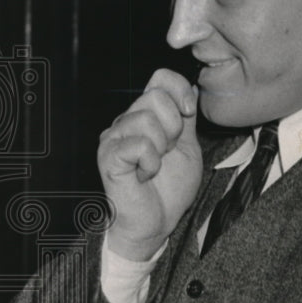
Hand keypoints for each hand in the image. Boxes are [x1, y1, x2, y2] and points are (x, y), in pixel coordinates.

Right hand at [97, 68, 202, 261]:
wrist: (154, 224)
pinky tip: (145, 175)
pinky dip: (151, 163)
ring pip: (146, 120)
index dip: (180, 91)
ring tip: (155, 165)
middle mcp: (125, 121)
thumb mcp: (187, 148)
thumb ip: (186, 119)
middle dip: (174, 127)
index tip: (188, 114)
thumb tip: (192, 87)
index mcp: (144, 115)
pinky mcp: (109, 156)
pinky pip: (139, 145)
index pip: (160, 78)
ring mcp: (113, 137)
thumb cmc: (168, 191)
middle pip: (156, 97)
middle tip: (167, 151)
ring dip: (162, 148)